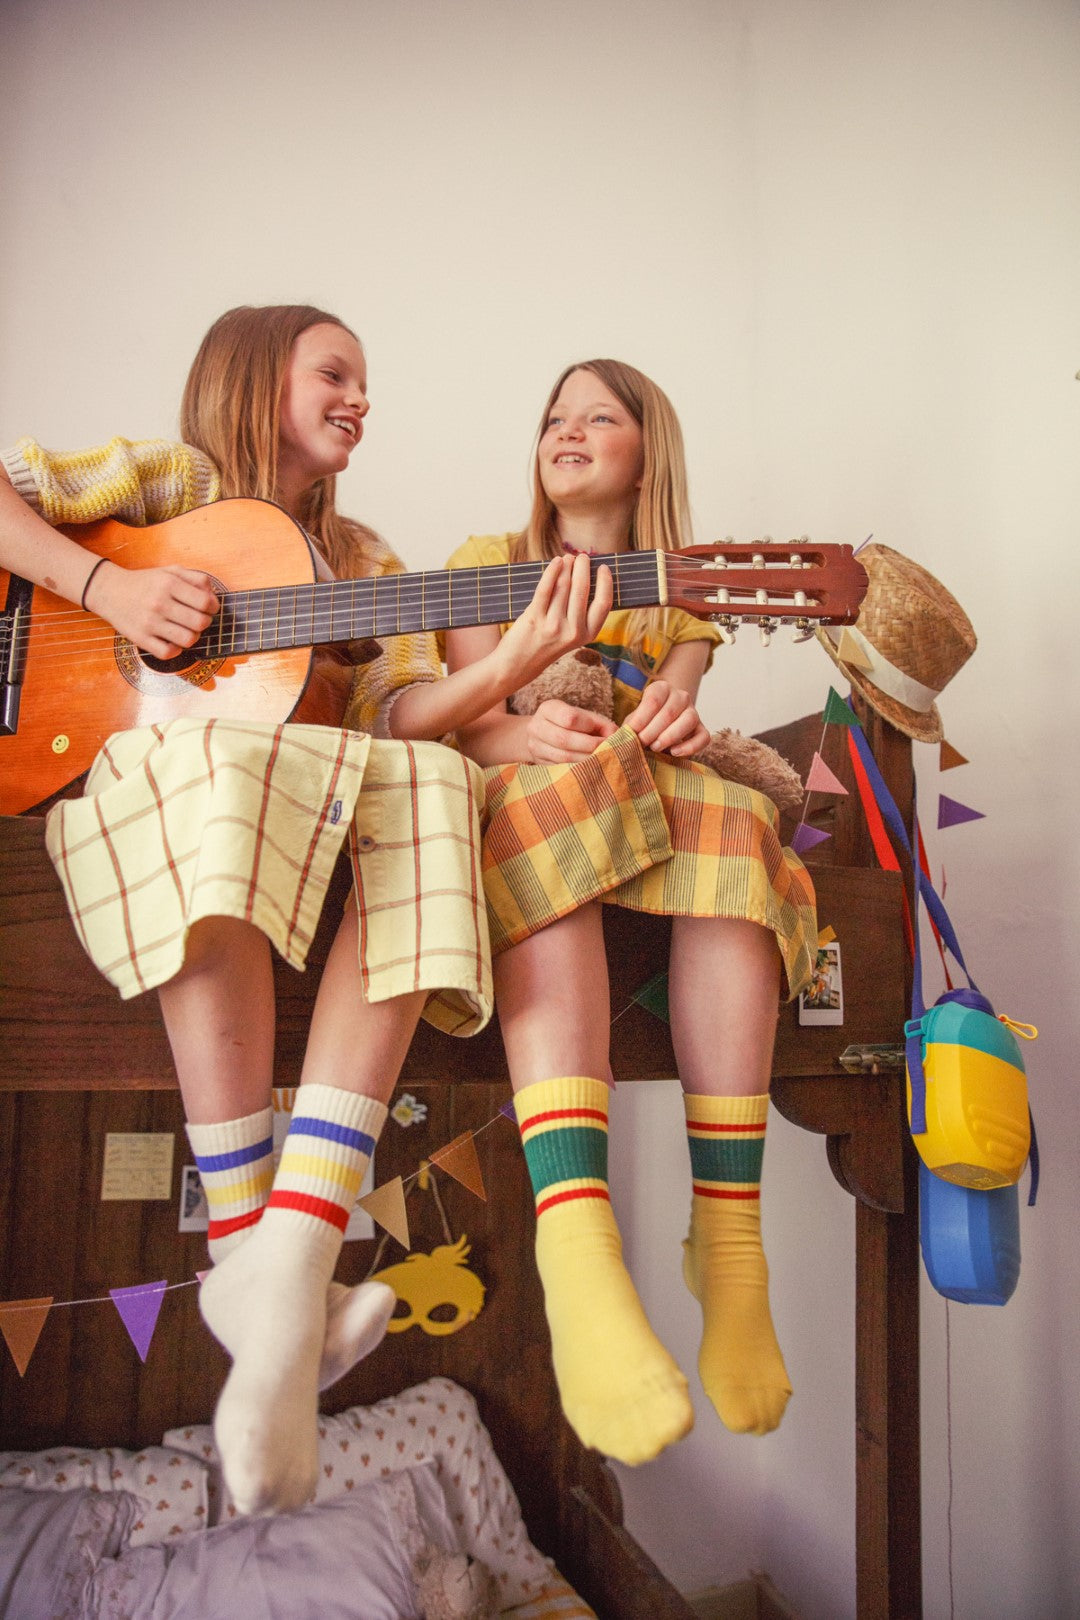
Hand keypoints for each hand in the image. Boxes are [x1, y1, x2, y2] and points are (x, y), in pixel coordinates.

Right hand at [86, 561, 219, 658]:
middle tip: (198, 619)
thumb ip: (196, 578)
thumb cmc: (146, 582)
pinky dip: (176, 650)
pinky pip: (169, 653)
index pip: (206, 602)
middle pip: (200, 623)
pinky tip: (173, 640)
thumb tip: (214, 596)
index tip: (209, 608)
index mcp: (169, 583)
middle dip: (205, 622)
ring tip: (187, 630)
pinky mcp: (140, 639)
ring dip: (193, 637)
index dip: (213, 607)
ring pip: (188, 640)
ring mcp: (149, 622)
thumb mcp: (170, 571)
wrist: (109, 591)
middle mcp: (159, 602)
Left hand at [495, 553, 612, 690]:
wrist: (517, 665)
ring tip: (568, 558)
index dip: (606, 583)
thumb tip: (585, 576)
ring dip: (567, 567)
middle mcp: (572, 632)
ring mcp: (553, 626)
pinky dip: (552, 571)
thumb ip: (579, 612)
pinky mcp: (535, 619)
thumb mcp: (569, 636)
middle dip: (583, 568)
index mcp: (586, 636)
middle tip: (582, 557)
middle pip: (582, 591)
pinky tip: (556, 562)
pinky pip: (545, 589)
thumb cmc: (545, 645)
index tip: (603, 567)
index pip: (603, 604)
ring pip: (563, 587)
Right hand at [525, 699, 616, 762]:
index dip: (589, 727)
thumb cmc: (570, 724)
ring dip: (585, 760)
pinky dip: (577, 769)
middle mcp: (536, 726)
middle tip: (606, 750)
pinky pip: (559, 768)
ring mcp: (534, 746)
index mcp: (548, 708)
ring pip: (562, 757)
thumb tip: (616, 736)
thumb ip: (601, 724)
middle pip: (563, 739)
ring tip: (601, 760)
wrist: (542, 734)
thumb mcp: (584, 717)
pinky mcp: (538, 762)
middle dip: (589, 746)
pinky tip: (589, 768)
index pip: (569, 718)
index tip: (604, 733)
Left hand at [623, 680, 708, 756]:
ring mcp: (694, 712)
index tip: (630, 732)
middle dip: (652, 731)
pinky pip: (703, 737)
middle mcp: (681, 696)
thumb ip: (628, 726)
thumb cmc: (644, 723)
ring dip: (669, 736)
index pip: (653, 700)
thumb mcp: (634, 719)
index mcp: (662, 688)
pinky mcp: (702, 729)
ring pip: (688, 721)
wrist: (663, 724)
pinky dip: (690, 747)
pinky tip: (674, 753)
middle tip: (640, 744)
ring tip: (655, 747)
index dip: (641, 718)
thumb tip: (615, 739)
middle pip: (668, 712)